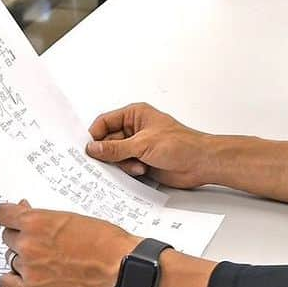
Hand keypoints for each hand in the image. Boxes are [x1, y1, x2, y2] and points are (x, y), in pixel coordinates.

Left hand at [0, 200, 138, 286]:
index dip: (8, 216)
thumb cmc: (104, 241)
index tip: (10, 218)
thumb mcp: (72, 217)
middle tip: (39, 240)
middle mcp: (28, 244)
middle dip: (21, 237)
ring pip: (11, 259)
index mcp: (36, 221)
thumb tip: (25, 213)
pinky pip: (8, 284)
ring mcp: (29, 269)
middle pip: (8, 238)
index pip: (2, 215)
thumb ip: (44, 217)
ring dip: (23, 257)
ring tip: (44, 258)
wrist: (121, 267)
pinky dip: (12, 279)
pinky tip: (22, 275)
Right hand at [86, 103, 214, 188]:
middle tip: (111, 161)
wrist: (200, 163)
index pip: (104, 122)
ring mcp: (138, 146)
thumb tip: (93, 148)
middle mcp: (134, 130)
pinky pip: (124, 167)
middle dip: (109, 153)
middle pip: (107, 142)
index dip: (94, 135)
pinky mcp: (142, 162)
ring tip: (137, 165)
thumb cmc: (181, 145)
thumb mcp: (142, 144)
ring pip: (115, 157)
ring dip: (122, 164)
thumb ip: (115, 148)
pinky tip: (142, 170)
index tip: (87, 149)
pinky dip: (129, 171)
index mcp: (134, 115)